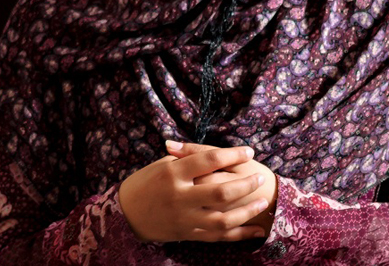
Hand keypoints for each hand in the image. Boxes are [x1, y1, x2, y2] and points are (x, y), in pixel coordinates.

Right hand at [119, 144, 269, 242]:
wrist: (125, 215)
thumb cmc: (147, 183)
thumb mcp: (164, 164)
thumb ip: (189, 157)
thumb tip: (217, 151)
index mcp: (174, 174)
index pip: (209, 160)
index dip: (232, 155)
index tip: (248, 152)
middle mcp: (180, 197)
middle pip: (220, 192)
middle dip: (246, 185)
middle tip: (260, 177)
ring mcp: (184, 219)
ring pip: (222, 219)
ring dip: (247, 212)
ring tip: (263, 202)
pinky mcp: (187, 234)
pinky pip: (217, 236)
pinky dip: (239, 234)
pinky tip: (256, 230)